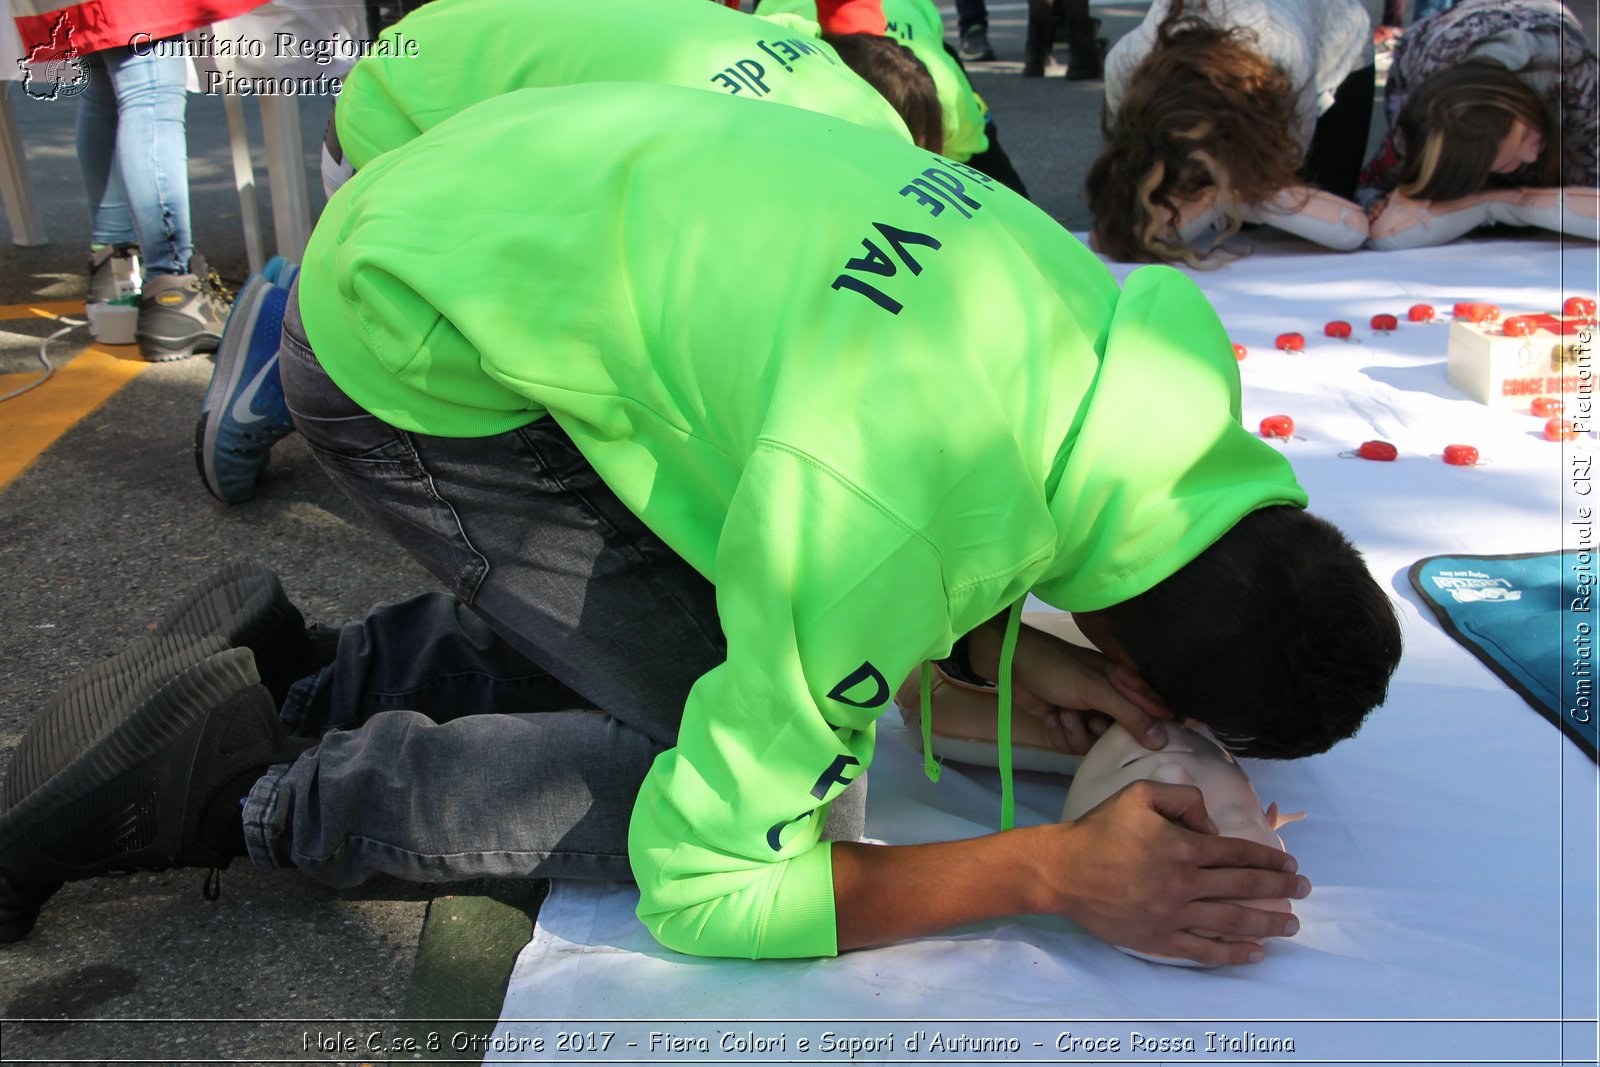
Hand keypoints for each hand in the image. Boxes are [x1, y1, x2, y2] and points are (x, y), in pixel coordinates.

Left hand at [968, 618, 1174, 754]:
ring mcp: (1087, 715)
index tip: (1146, 739)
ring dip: (1073, 732)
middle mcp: (1109, 703)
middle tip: (1088, 718)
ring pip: (1092, 746)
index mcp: (1124, 687)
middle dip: (1098, 732)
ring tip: (1062, 712)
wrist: (1011, 665)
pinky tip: (1050, 715)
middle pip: (1119, 739)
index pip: (1150, 716)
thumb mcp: (1097, 689)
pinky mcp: (1066, 725)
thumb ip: (1130, 714)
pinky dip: (1058, 733)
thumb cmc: (1057, 668)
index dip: (1147, 731)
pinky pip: (1071, 745)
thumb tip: (1162, 740)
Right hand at [1050, 781, 1309, 964]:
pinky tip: (1256, 953)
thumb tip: (1210, 825)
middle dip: (1280, 888)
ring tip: (1292, 924)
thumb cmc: (1100, 829)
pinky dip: (1233, 953)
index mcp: (1183, 847)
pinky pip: (1204, 950)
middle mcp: (1185, 883)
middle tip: (1304, 890)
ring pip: (1232, 921)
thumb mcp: (1139, 793)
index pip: (1238, 853)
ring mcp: (1173, 915)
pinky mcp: (1159, 939)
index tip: (1290, 865)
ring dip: (1268, 922)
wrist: (1062, 870)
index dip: (1268, 859)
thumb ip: (1182, 798)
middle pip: (1244, 887)